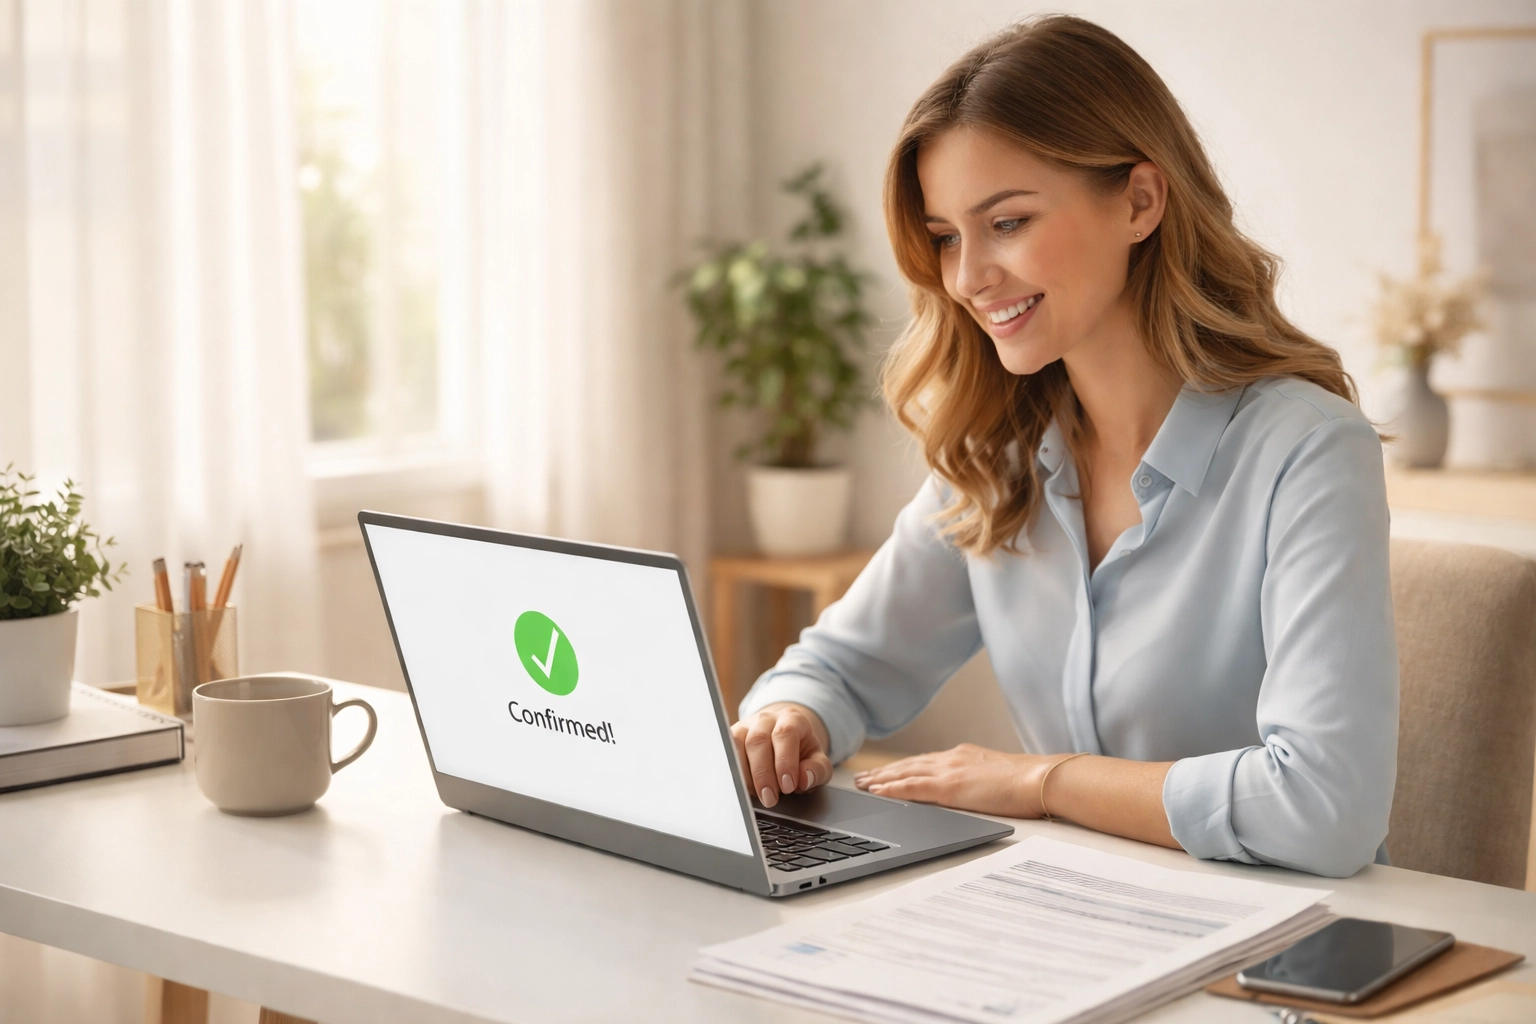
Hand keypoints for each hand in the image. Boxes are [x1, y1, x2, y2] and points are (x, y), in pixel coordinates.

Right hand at [731, 703, 833, 808]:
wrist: (786, 743)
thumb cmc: (802, 755)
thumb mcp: (818, 763)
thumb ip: (817, 771)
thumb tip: (803, 779)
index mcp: (792, 719)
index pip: (786, 734)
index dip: (785, 761)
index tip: (788, 786)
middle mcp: (767, 719)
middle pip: (758, 740)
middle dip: (763, 774)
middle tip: (770, 798)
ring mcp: (746, 726)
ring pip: (738, 744)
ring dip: (746, 774)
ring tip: (757, 795)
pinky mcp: (732, 737)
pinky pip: (726, 751)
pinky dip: (734, 771)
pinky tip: (743, 787)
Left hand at [853, 744, 1056, 817]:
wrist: (1040, 779)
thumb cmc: (1028, 782)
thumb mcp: (998, 776)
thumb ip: (980, 779)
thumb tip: (975, 789)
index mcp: (964, 756)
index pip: (925, 761)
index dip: (903, 767)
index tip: (886, 771)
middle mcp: (952, 759)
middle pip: (909, 765)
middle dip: (884, 772)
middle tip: (863, 777)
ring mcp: (949, 771)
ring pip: (905, 773)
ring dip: (881, 779)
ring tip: (862, 784)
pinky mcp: (949, 787)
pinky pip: (912, 786)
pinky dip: (891, 788)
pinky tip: (877, 791)